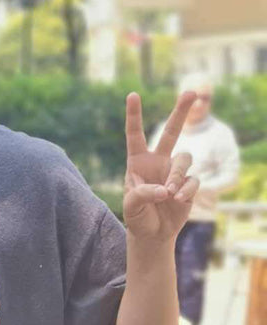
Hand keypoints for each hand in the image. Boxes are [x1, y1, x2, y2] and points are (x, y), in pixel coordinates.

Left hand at [123, 91, 199, 241]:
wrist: (152, 233)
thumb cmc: (137, 216)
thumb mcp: (131, 206)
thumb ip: (143, 194)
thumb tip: (165, 189)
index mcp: (137, 162)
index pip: (135, 135)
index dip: (134, 115)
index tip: (132, 95)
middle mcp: (158, 161)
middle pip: (171, 132)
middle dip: (181, 112)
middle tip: (191, 91)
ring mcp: (174, 171)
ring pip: (185, 159)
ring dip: (177, 175)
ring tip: (169, 193)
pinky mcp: (189, 183)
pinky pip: (193, 179)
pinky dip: (186, 189)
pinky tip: (178, 200)